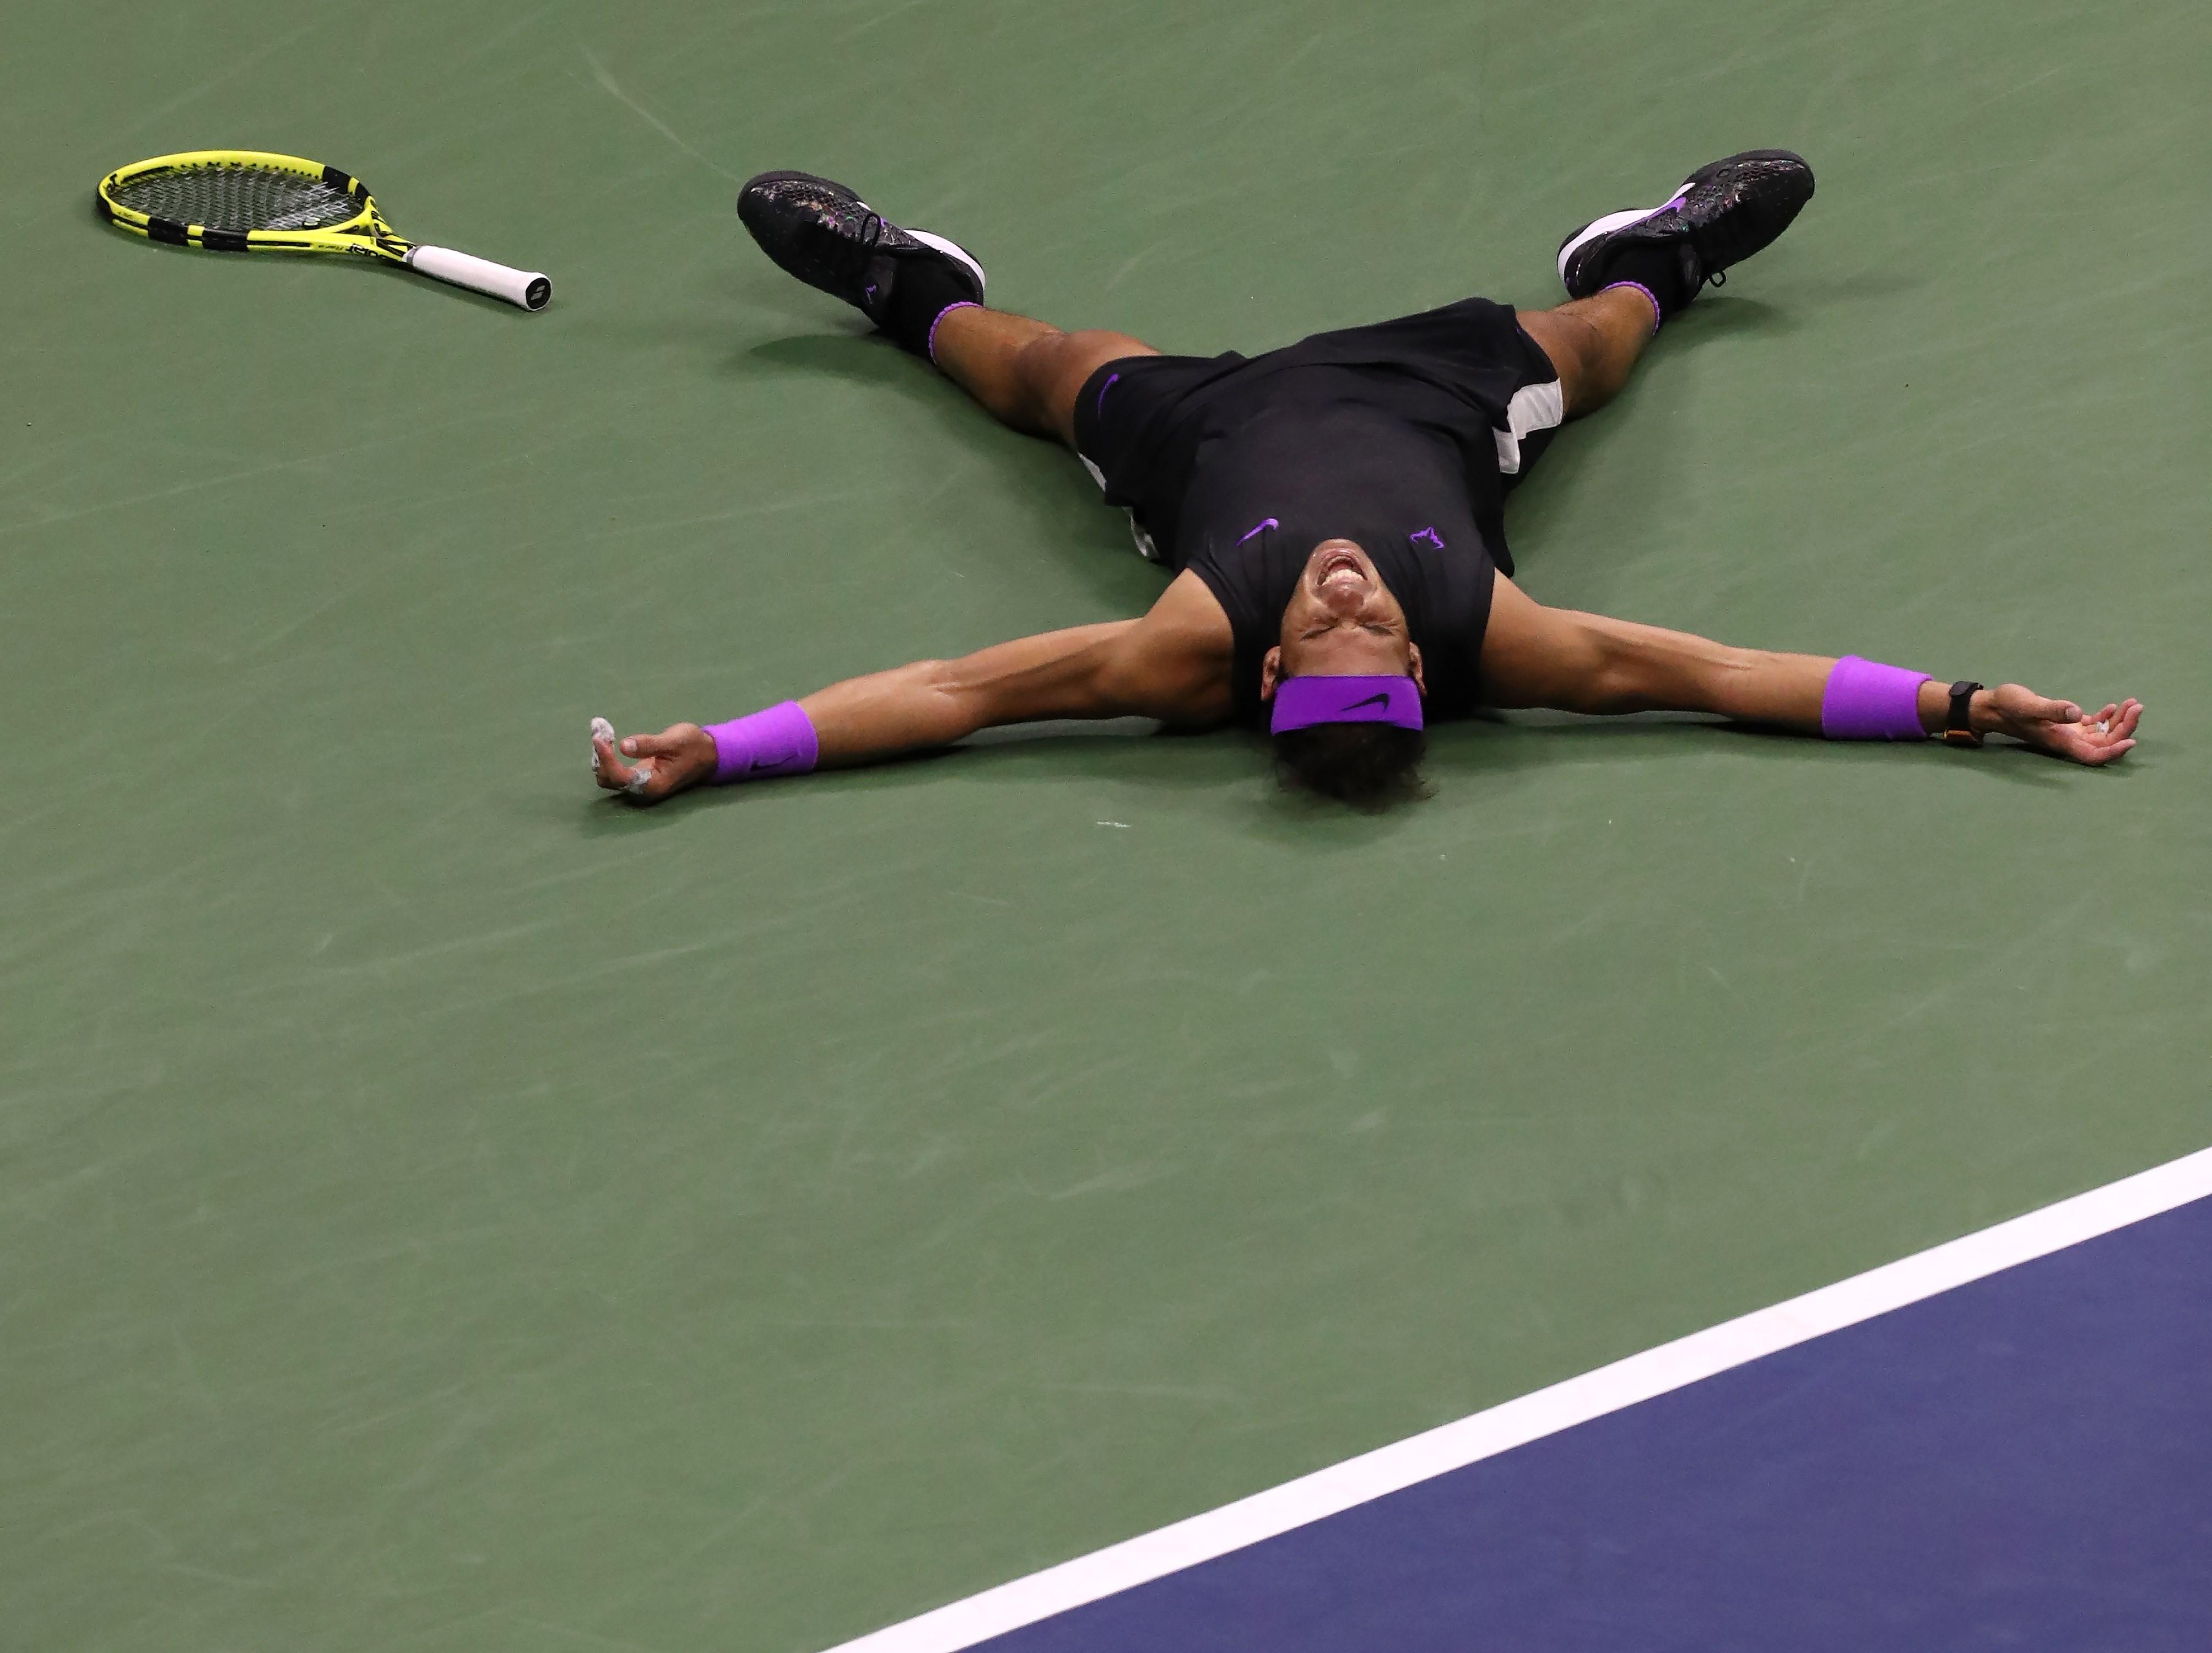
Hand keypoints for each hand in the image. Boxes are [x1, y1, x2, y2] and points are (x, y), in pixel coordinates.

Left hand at [590, 718, 716, 802]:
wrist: (708, 754)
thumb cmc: (694, 746)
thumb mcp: (674, 741)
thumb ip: (649, 744)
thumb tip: (623, 746)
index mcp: (653, 784)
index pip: (619, 776)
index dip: (606, 759)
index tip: (600, 738)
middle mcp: (643, 789)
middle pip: (609, 780)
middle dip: (601, 757)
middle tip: (600, 731)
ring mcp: (640, 784)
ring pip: (609, 777)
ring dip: (601, 758)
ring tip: (602, 733)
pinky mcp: (638, 776)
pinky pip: (615, 772)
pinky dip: (607, 758)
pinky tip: (607, 740)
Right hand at [1976, 687, 2141, 765]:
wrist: (1992, 707)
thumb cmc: (2008, 706)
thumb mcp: (2028, 705)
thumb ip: (2052, 709)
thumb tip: (2077, 713)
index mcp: (2061, 741)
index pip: (2094, 755)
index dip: (2115, 751)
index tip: (2132, 740)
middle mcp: (2068, 741)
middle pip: (2104, 743)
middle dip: (2124, 728)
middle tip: (2136, 707)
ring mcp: (2067, 733)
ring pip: (2102, 734)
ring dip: (2119, 722)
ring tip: (2132, 703)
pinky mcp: (2065, 724)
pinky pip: (2092, 726)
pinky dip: (2105, 718)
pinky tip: (2112, 706)